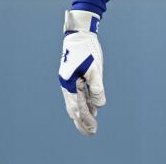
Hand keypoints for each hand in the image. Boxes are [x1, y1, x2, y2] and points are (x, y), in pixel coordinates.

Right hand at [58, 9, 105, 135]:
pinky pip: (78, 94)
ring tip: (91, 125)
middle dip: (82, 121)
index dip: (85, 120)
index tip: (93, 129)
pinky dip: (83, 103)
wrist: (79, 32)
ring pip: (75, 102)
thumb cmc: (87, 49)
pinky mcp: (74, 77)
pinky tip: (91, 108)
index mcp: (69, 84)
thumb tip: (98, 105)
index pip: (77, 108)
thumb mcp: (95, 69)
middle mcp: (66, 84)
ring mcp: (69, 81)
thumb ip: (97, 88)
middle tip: (91, 133)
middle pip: (73, 109)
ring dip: (83, 113)